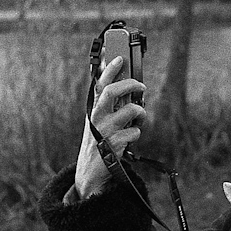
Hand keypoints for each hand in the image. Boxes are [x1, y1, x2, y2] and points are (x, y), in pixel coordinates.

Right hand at [75, 56, 146, 198]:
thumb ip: (108, 107)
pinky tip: (130, 139)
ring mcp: (106, 130)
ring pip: (130, 110)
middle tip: (141, 85)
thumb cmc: (98, 143)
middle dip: (130, 84)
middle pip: (112, 92)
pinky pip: (135, 131)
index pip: (99, 84)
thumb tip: (124, 89)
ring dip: (140, 113)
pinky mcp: (116, 144)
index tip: (119, 58)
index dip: (109, 69)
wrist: (90, 172)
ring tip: (139, 118)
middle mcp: (97, 118)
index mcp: (94, 110)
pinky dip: (137, 133)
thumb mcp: (98, 122)